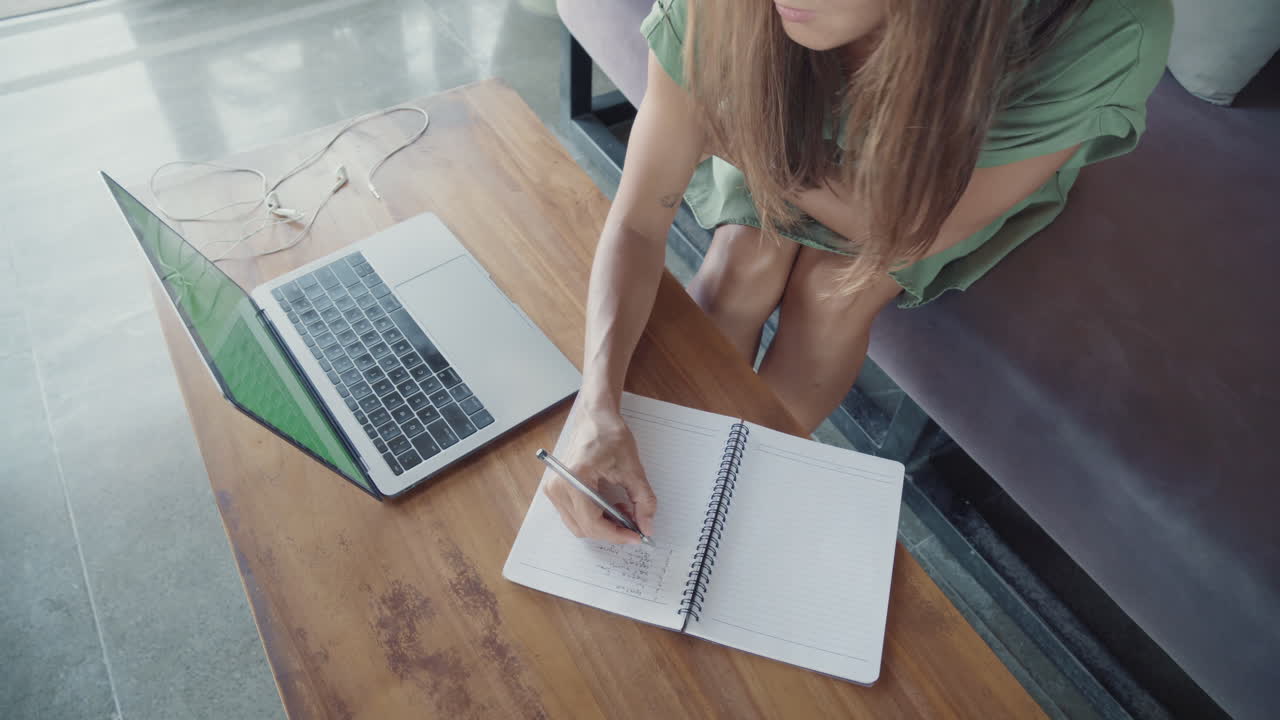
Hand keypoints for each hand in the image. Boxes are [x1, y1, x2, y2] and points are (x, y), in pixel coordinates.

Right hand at [543, 408, 656, 543]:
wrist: (595, 417)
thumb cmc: (610, 435)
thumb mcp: (632, 468)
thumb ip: (643, 501)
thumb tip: (646, 527)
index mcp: (574, 479)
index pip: (593, 523)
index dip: (617, 534)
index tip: (636, 537)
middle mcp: (558, 487)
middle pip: (584, 528)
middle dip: (611, 531)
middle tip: (634, 523)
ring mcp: (553, 489)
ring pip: (578, 525)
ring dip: (602, 525)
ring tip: (622, 511)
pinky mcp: (555, 489)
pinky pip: (574, 516)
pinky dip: (593, 518)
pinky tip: (609, 507)